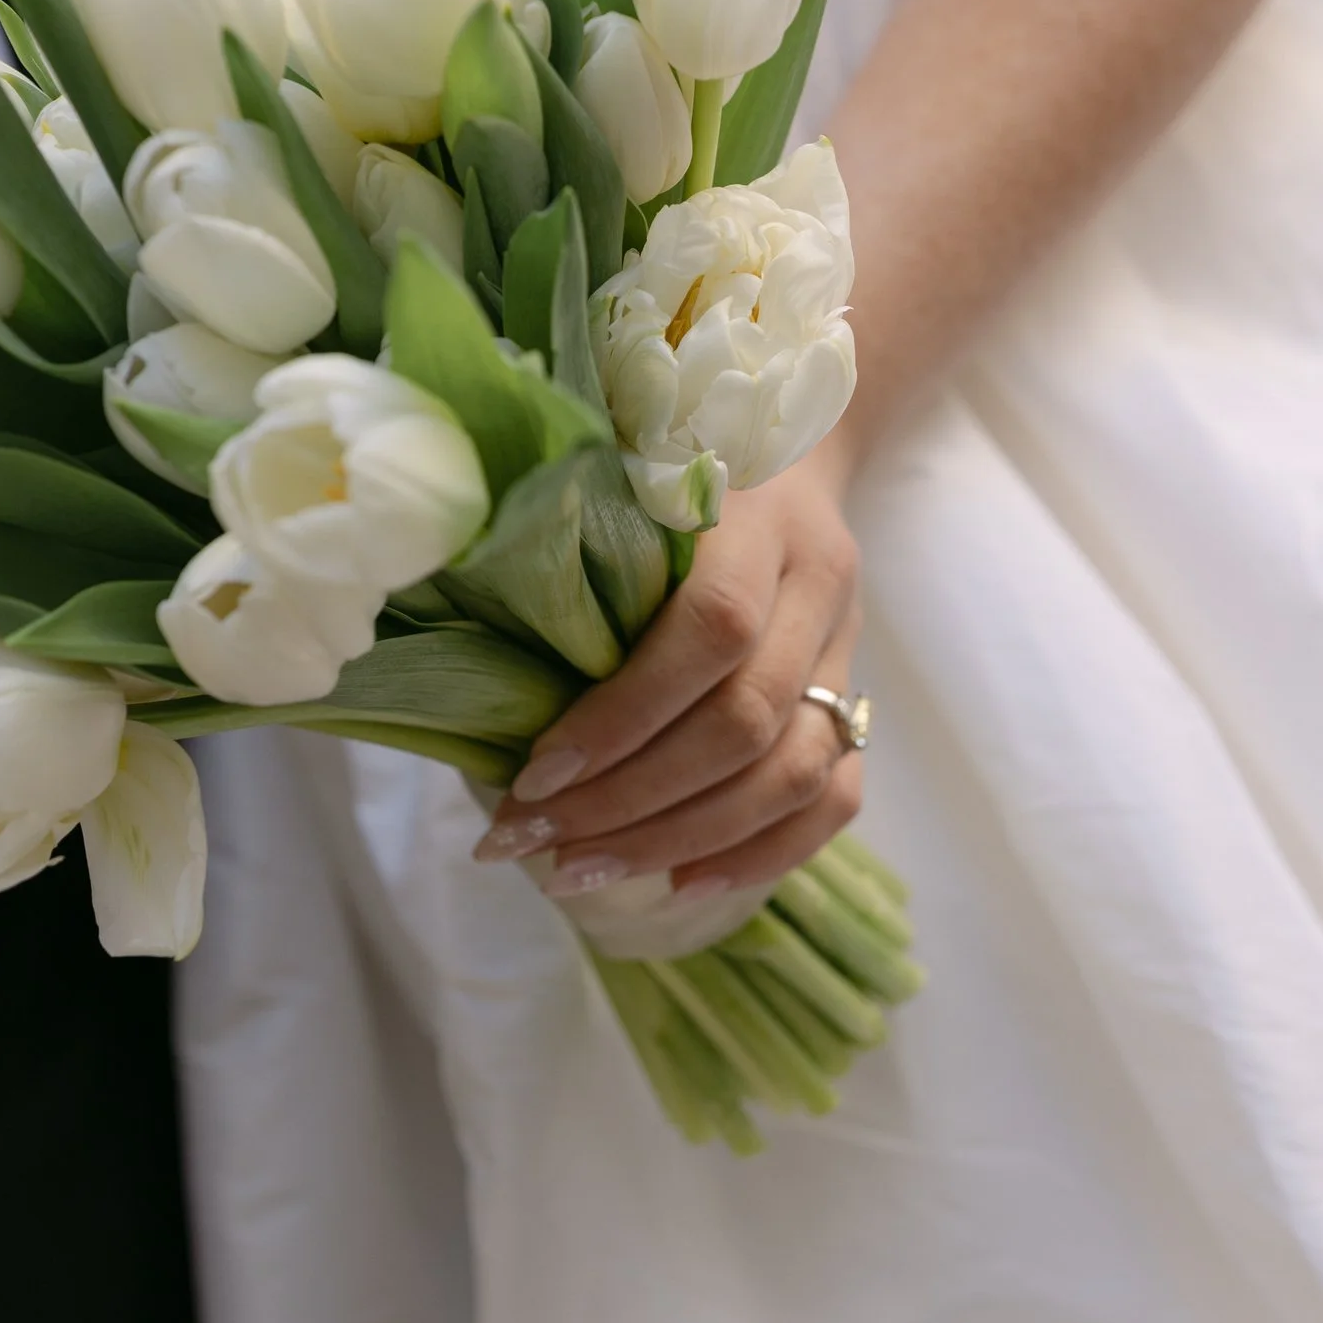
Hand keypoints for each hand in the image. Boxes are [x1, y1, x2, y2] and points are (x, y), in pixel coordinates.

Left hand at [473, 454, 862, 903]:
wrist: (787, 439)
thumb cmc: (665, 456)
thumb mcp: (618, 465)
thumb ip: (568, 540)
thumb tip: (467, 659)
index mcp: (757, 516)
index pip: (712, 629)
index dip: (623, 716)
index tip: (533, 774)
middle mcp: (818, 584)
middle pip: (746, 720)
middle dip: (633, 801)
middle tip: (536, 844)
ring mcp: (845, 647)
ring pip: (794, 773)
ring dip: (683, 839)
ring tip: (583, 871)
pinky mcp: (855, 698)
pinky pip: (835, 797)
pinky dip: (762, 853)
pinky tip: (682, 883)